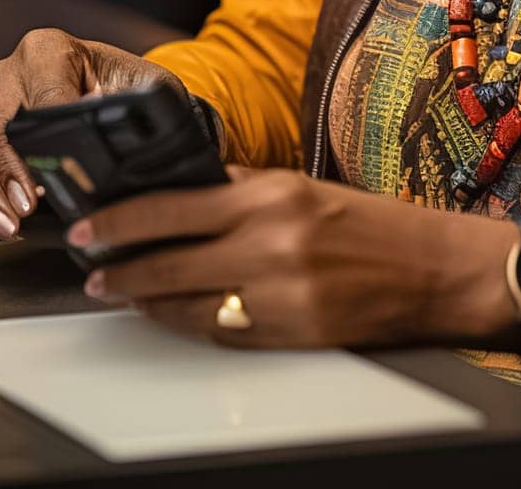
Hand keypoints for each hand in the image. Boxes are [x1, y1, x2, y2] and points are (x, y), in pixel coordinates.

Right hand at [0, 29, 184, 241]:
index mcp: (47, 50)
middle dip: (9, 172)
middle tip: (26, 210)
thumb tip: (109, 127)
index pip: (43, 97)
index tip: (60, 174)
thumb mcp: (145, 86)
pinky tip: (2, 225)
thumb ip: (133, 105)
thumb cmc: (129, 84)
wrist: (114, 86)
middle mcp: (11, 72)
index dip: (50, 139)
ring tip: (9, 227)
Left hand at [73, 168, 520, 351]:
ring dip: (146, 300)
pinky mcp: (286, 333)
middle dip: (120, 268)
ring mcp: (276, 294)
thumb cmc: (371, 225)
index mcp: (273, 195)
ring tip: (122, 292)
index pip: (174, 207)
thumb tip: (181, 192)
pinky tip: (170, 314)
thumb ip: (242, 189)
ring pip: (185, 303)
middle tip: (90, 269)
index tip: (89, 225)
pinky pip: (217, 331)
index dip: (122, 220)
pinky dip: (186, 322)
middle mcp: (270, 243)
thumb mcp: (303, 187)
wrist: (430, 271)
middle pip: (168, 261)